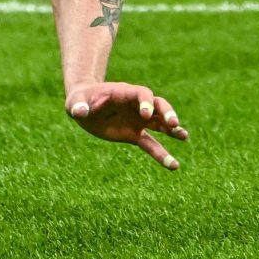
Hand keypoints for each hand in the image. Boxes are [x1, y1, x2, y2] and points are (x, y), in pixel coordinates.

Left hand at [68, 82, 188, 170]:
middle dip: (166, 113)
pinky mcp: (135, 134)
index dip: (146, 102)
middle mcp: (135, 105)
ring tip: (183, 136)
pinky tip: (173, 165)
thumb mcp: (76, 101)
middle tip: (174, 124)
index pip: (141, 93)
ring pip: (160, 123)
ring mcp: (138, 120)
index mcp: (123, 93)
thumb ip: (78, 106)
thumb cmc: (80, 99)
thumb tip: (78, 112)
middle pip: (157, 105)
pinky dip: (162, 155)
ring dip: (172, 129)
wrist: (84, 106)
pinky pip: (152, 145)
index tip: (146, 114)